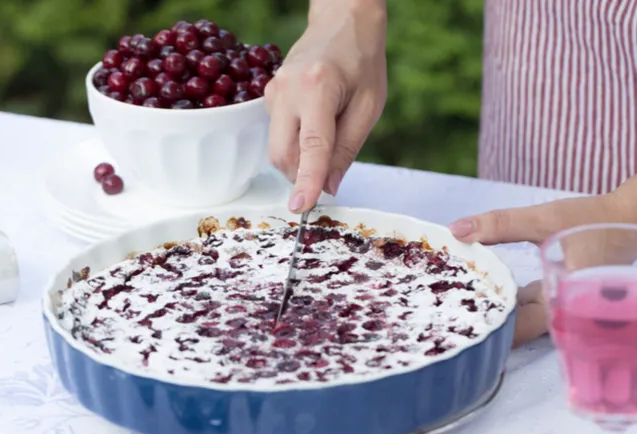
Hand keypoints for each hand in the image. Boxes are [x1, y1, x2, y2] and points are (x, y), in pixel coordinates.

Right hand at [264, 0, 386, 212]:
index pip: (311, 145)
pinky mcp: (268, 96)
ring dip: (299, 159)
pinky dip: (294, 143)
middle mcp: (288, 89)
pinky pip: (277, 134)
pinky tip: (313, 124)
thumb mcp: (368, 107)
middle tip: (327, 174)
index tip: (301, 206)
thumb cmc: (361, 61)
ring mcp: (273, 91)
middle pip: (283, 154)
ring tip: (327, 135)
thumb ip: (348, 149)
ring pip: (278, 148)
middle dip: (301, 175)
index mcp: (318, 88)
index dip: (306, 180)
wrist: (341, 23)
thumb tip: (328, 186)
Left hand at [448, 193, 636, 346]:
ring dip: (502, 314)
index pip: (522, 329)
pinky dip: (516, 304)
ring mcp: (569, 312)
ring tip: (463, 307)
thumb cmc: (593, 219)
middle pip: (522, 331)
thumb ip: (499, 224)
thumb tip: (455, 229)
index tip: (458, 324)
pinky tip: (491, 293)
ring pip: (528, 322)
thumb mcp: (543, 219)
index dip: (490, 330)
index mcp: (567, 301)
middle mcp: (571, 315)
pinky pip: (536, 312)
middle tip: (451, 318)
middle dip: (489, 325)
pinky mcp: (566, 303)